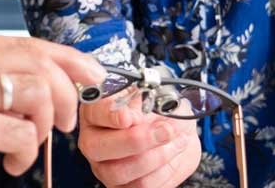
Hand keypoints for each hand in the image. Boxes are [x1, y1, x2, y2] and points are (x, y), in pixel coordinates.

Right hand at [0, 28, 104, 187]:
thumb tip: (54, 74)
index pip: (25, 42)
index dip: (67, 58)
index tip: (92, 74)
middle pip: (38, 64)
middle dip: (65, 96)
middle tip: (65, 123)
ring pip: (38, 95)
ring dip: (43, 127)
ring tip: (27, 146)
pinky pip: (24, 133)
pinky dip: (28, 152)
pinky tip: (12, 161)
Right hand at [78, 93, 201, 187]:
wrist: (180, 132)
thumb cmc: (162, 112)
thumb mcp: (155, 96)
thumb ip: (141, 102)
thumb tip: (132, 117)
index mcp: (95, 112)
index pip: (93, 113)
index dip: (109, 116)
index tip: (128, 117)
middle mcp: (94, 141)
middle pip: (97, 147)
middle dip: (135, 140)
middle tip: (164, 130)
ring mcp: (105, 168)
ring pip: (120, 171)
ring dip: (156, 156)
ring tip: (175, 141)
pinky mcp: (123, 187)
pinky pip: (141, 186)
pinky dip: (163, 171)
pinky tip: (172, 155)